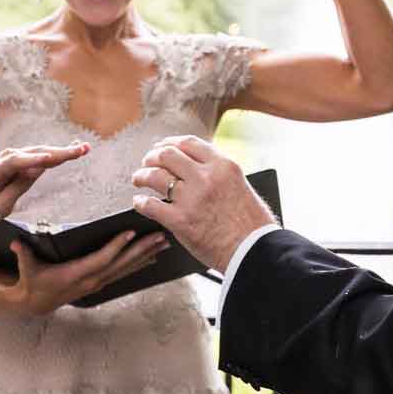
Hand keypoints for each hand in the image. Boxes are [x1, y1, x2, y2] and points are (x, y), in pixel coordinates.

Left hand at [0, 144, 88, 217]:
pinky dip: (59, 152)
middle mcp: (7, 158)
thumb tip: (36, 171)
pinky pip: (43, 155)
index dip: (32, 160)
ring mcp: (16, 156)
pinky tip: (77, 149)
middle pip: (34, 154)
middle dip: (57, 153)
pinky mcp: (25, 158)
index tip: (49, 158)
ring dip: (63, 150)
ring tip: (84, 149)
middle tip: (80, 150)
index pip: (14, 163)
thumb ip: (15, 189)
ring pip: (42, 152)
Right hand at [0, 229, 169, 316]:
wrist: (36, 303)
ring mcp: (98, 283)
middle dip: (142, 249)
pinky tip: (151, 257)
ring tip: (163, 244)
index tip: (131, 232)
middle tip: (160, 237)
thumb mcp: (26, 268)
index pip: (101, 259)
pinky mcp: (100, 283)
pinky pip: (123, 272)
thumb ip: (23, 255)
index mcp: (76, 274)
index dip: (116, 247)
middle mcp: (92, 280)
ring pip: (126, 268)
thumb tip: (16, 243)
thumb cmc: (32, 281)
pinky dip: (138, 264)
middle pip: (121, 263)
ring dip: (146, 255)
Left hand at [129, 135, 276, 271]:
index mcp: (223, 166)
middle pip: (168, 155)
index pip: (188, 143)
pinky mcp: (181, 221)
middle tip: (146, 163)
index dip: (169, 143)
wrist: (254, 251)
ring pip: (155, 176)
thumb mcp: (240, 185)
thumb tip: (196, 167)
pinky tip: (138, 202)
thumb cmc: (251, 224)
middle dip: (152, 157)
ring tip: (138, 179)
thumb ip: (218, 173)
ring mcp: (192, 198)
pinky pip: (150, 205)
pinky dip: (140, 202)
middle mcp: (206, 177)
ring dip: (142, 176)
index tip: (161, 147)